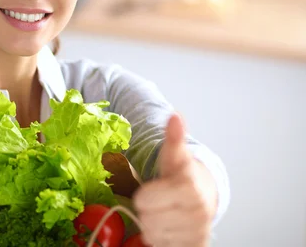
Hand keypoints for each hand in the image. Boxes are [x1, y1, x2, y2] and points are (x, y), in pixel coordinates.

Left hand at [133, 114, 217, 246]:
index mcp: (189, 188)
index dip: (143, 195)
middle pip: (148, 221)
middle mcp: (198, 213)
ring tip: (163, 213)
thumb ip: (174, 137)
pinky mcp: (197, 246)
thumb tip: (176, 115)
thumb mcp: (174, 155)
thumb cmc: (181, 174)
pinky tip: (169, 227)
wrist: (205, 195)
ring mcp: (198, 232)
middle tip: (156, 202)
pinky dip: (162, 240)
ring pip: (154, 237)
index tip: (151, 189)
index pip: (145, 200)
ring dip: (153, 226)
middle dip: (147, 211)